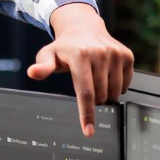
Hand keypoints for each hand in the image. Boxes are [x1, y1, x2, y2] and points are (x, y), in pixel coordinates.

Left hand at [29, 3, 134, 136]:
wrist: (84, 27)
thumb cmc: (65, 47)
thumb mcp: (48, 55)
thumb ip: (42, 67)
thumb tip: (33, 72)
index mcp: (80, 55)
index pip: (85, 92)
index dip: (87, 114)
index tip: (89, 131)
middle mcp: (100, 53)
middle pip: (100, 96)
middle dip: (93, 100)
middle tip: (85, 87)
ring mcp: (116, 54)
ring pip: (114, 92)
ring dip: (105, 94)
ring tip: (95, 80)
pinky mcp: (127, 55)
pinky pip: (125, 85)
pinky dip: (116, 87)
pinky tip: (107, 75)